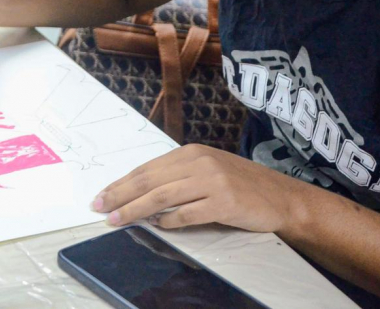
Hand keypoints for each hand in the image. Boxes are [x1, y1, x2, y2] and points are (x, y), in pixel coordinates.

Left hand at [93, 144, 309, 233]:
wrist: (281, 197)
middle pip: (149, 181)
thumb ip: (177, 177)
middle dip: (120, 195)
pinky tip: (156, 226)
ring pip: (162, 197)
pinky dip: (169, 222)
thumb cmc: (241, 184)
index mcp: (191, 152)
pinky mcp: (224, 202)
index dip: (121, 183)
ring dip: (135, 210)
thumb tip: (138, 192)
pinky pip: (187, 214)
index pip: (147, 169)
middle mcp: (199, 162)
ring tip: (117, 220)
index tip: (101, 195)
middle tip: (99, 208)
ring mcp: (212, 181)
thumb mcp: (206, 170)